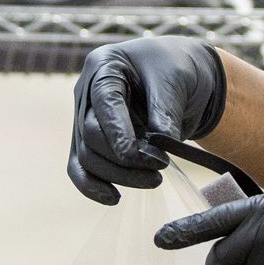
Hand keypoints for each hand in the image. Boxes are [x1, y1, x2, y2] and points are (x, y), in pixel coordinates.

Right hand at [67, 37, 226, 204]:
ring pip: (87, 156)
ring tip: (154, 180)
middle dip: (123, 158)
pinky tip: (114, 198)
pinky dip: (93, 186)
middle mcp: (87, 92)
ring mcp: (86, 118)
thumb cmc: (175, 67)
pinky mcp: (93, 141)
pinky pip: (82, 167)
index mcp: (104, 66)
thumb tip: (158, 152)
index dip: (117, 132)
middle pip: (91, 134)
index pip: (103, 103)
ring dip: (117, 175)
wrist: (181, 76)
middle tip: (160, 167)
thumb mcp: (176, 80)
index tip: (135, 156)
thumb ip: (165, 112)